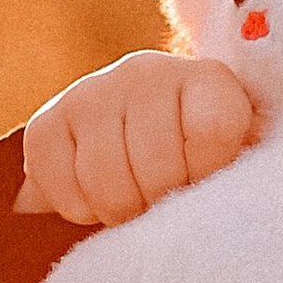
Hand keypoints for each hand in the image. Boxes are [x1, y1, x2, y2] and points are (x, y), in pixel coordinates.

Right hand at [16, 50, 257, 224]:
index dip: (207, 170)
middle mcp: (147, 73)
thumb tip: (219, 202)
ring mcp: (92, 92)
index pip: (212, 128)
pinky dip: (79, 208)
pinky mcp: (47, 123)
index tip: (203, 181)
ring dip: (120, 210)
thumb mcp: (233, 164)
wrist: (133, 150)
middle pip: (157, 166)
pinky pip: (60, 184)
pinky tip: (96, 197)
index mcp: (206, 81)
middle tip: (163, 201)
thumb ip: (235, 173)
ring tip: (133, 201)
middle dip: (161, 201)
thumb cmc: (198, 165)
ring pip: (105, 180)